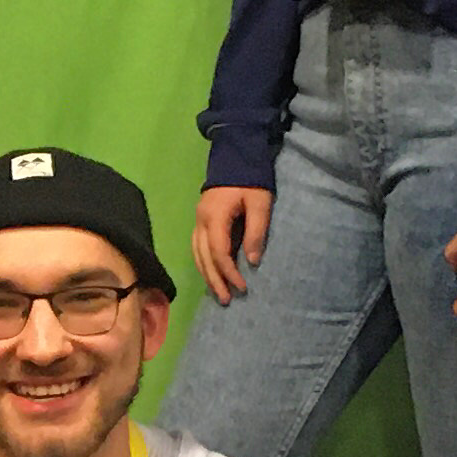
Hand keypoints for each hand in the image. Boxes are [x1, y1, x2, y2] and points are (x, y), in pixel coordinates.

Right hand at [192, 187, 272, 305]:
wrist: (235, 156)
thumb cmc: (251, 180)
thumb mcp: (260, 203)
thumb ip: (256, 232)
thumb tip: (253, 261)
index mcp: (215, 217)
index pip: (219, 253)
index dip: (229, 273)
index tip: (242, 287)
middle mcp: (201, 221)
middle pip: (204, 258)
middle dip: (215, 281)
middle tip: (226, 301)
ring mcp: (197, 220)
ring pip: (197, 254)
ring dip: (207, 275)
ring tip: (218, 293)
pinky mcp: (200, 220)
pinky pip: (197, 248)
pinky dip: (203, 263)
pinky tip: (211, 274)